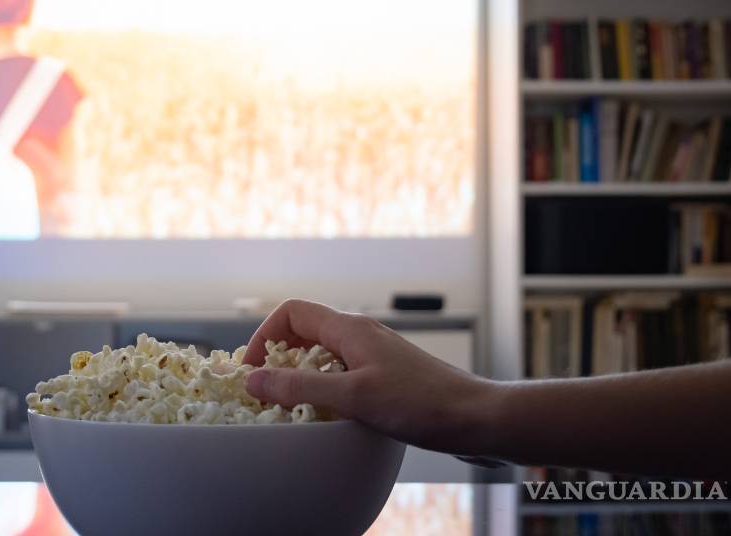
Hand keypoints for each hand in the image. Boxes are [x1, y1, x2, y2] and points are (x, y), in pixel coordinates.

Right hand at [243, 299, 496, 456]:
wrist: (478, 418)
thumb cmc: (422, 404)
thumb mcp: (353, 397)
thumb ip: (300, 387)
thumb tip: (253, 380)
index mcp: (350, 329)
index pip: (291, 312)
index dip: (263, 336)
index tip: (252, 371)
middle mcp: (360, 335)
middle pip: (304, 331)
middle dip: (278, 357)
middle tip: (266, 392)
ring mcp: (374, 355)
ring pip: (323, 355)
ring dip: (301, 376)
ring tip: (293, 407)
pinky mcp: (386, 376)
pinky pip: (342, 373)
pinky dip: (324, 389)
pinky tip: (329, 416)